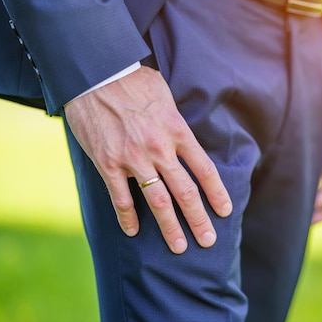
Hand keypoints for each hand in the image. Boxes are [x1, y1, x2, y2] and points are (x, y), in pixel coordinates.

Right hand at [64, 66, 232, 253]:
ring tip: (180, 247)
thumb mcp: (167, 98)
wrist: (97, 74)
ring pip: (158, 201)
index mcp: (178, 131)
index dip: (216, 193)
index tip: (224, 211)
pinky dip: (127, 217)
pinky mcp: (108, 163)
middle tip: (208, 240)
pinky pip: (120, 197)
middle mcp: (160, 149)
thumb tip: (185, 137)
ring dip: (170, 227)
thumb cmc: (134, 81)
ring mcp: (134, 158)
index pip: (204, 169)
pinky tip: (133, 232)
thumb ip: (177, 122)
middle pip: (185, 192)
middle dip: (198, 219)